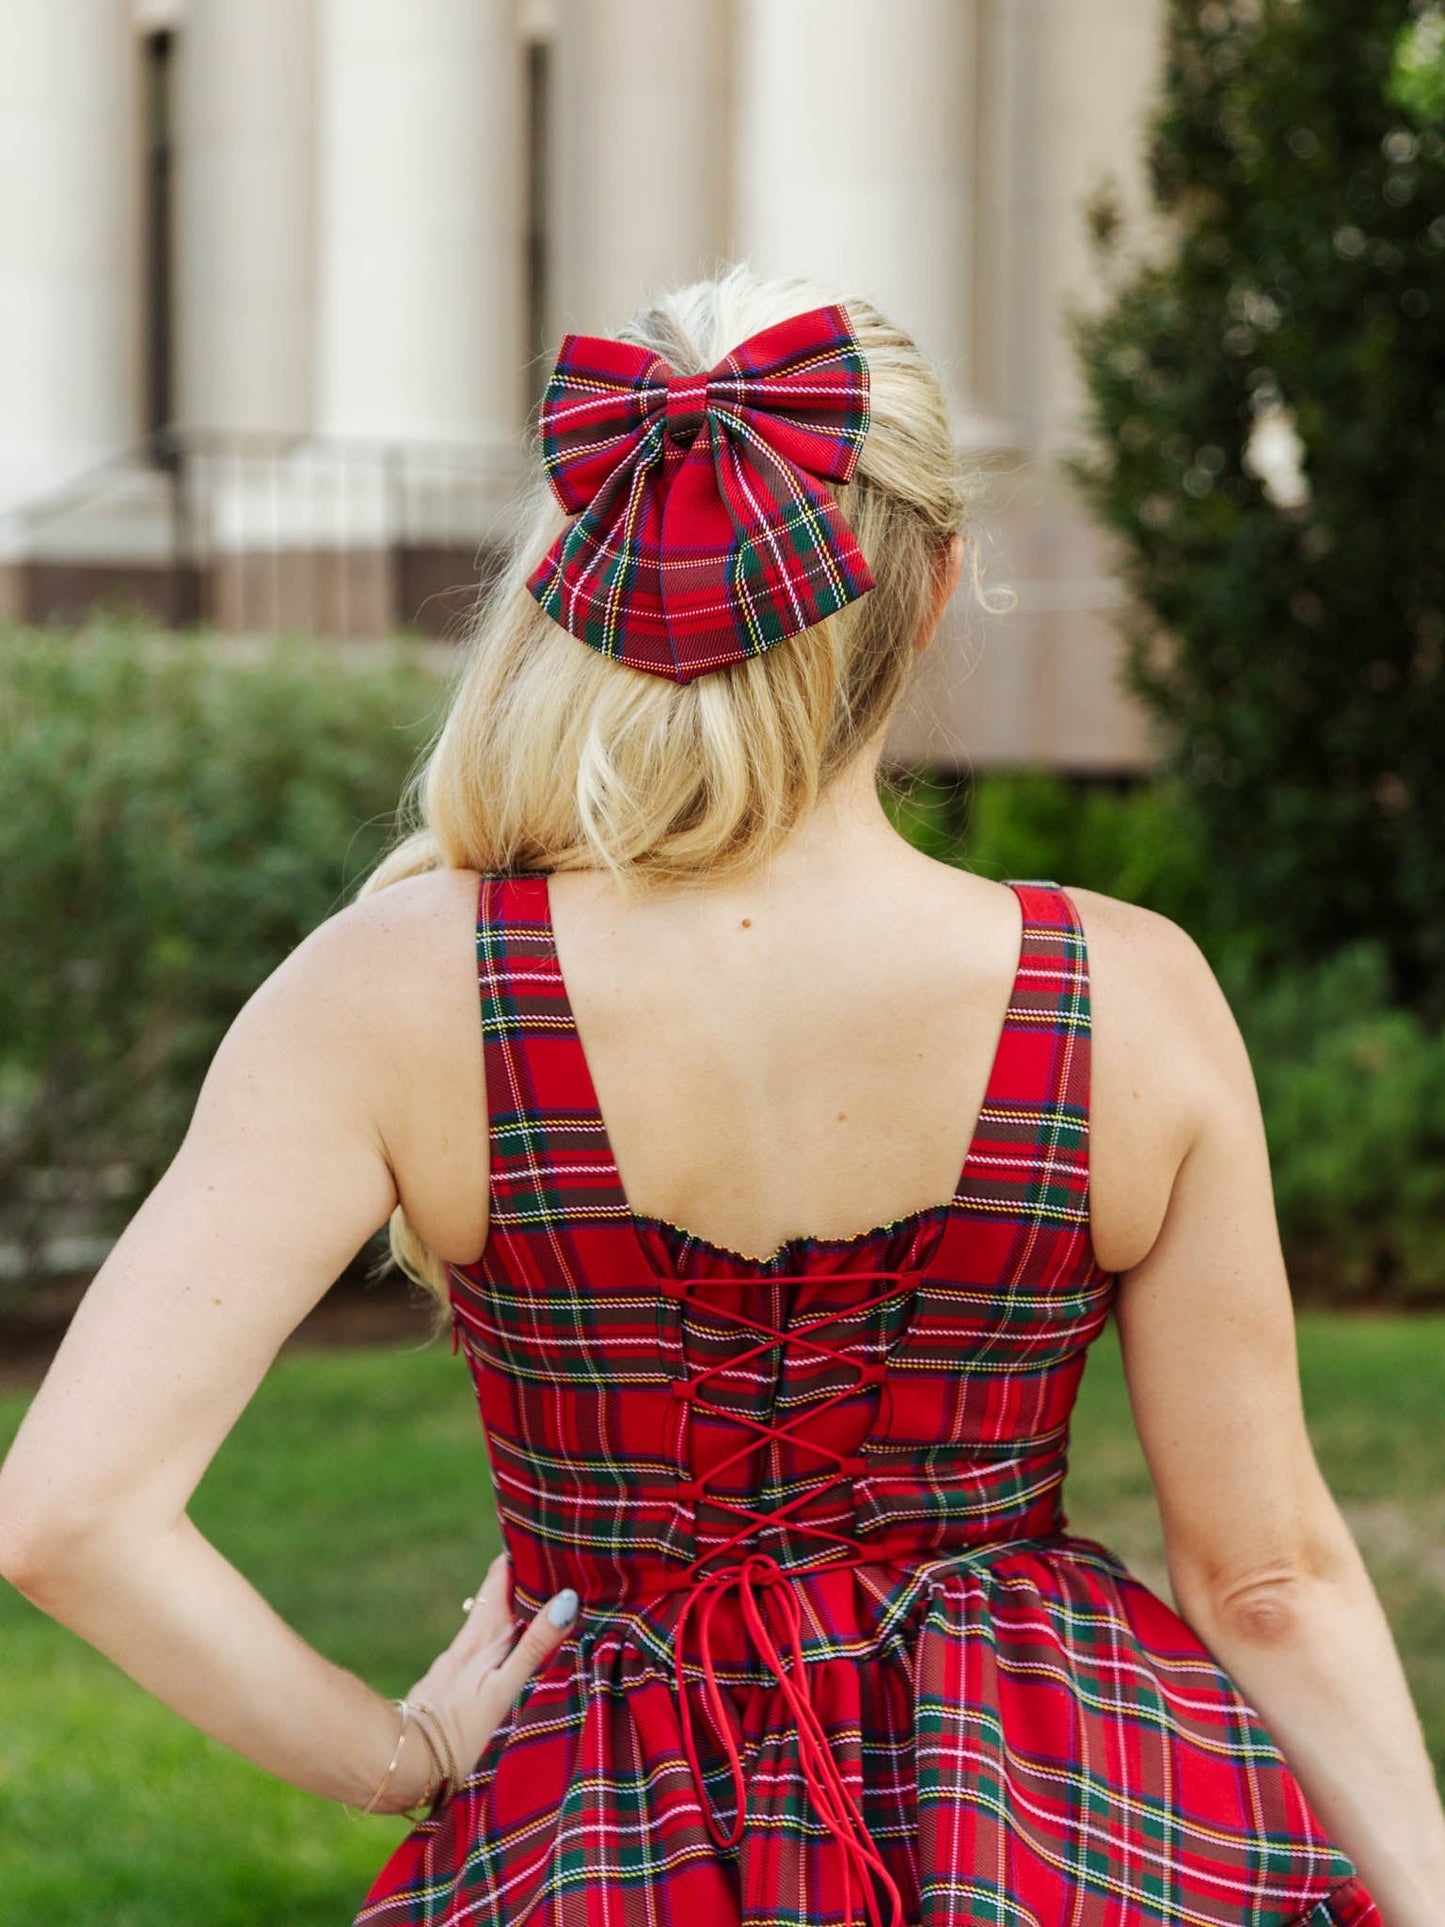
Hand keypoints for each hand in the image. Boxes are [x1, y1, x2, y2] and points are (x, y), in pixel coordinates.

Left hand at [379, 1551, 580, 1814]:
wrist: (406, 1765)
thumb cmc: (458, 1731)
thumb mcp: (503, 1689)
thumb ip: (534, 1647)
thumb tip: (566, 1600)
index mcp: (484, 1630)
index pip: (503, 1572)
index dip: (526, 1552)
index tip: (554, 1537)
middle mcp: (472, 1638)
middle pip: (503, 1593)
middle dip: (532, 1579)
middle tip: (569, 1564)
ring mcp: (463, 1660)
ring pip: (497, 1621)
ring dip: (523, 1608)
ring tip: (559, 1599)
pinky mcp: (457, 1683)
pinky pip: (491, 1647)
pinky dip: (511, 1637)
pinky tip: (525, 1648)